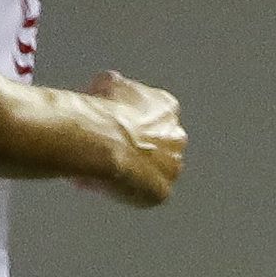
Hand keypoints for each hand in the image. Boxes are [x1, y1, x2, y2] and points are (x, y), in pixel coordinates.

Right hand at [71, 72, 184, 206]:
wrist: (102, 140)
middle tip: (105, 150)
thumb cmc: (103, 110)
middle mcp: (176, 137)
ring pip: (150, 171)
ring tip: (100, 170)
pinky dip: (124, 190)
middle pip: (156, 145)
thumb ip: (115, 88)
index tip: (110, 125)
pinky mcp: (161, 191)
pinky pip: (141, 193)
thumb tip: (108, 85)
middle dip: (134, 147)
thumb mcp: (107, 83)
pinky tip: (103, 184)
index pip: (151, 116)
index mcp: (166, 108)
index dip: (127, 121)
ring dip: (130, 171)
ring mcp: (171, 166)